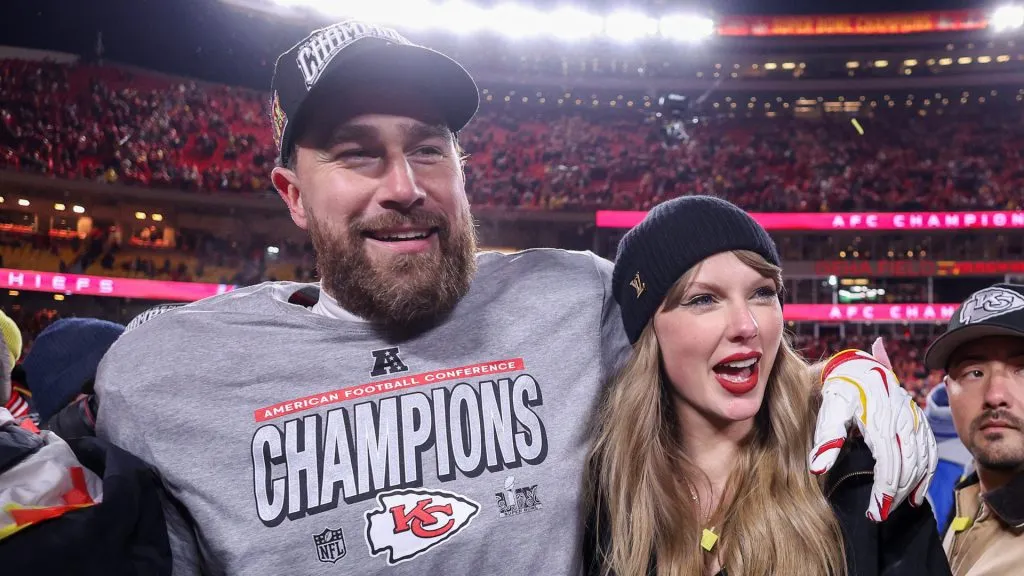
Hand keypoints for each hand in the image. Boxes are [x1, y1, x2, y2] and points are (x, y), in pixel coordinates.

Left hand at [809, 338, 937, 521]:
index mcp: (880, 420)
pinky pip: (930, 451)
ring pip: (922, 461)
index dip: (884, 491)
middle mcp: (903, 420)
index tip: (874, 513)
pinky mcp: (919, 421)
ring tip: (895, 507)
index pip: (889, 464)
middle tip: (880, 515)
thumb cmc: (840, 390)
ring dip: (911, 487)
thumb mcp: (830, 409)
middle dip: (895, 495)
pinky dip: (927, 474)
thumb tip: (818, 469)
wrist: (858, 365)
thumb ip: (827, 438)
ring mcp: (914, 420)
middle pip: (907, 466)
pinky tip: (916, 494)